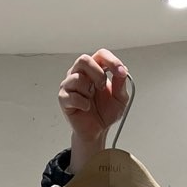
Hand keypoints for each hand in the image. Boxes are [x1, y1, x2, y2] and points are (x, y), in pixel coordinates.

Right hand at [58, 49, 130, 170]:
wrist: (97, 131)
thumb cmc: (105, 112)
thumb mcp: (120, 99)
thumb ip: (121, 84)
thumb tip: (122, 71)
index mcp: (95, 70)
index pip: (100, 55)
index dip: (111, 61)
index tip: (121, 72)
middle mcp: (80, 73)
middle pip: (84, 59)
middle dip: (97, 73)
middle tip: (103, 87)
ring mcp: (70, 85)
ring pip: (77, 78)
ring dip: (89, 91)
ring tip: (92, 100)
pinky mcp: (64, 98)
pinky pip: (72, 95)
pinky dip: (83, 103)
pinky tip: (86, 108)